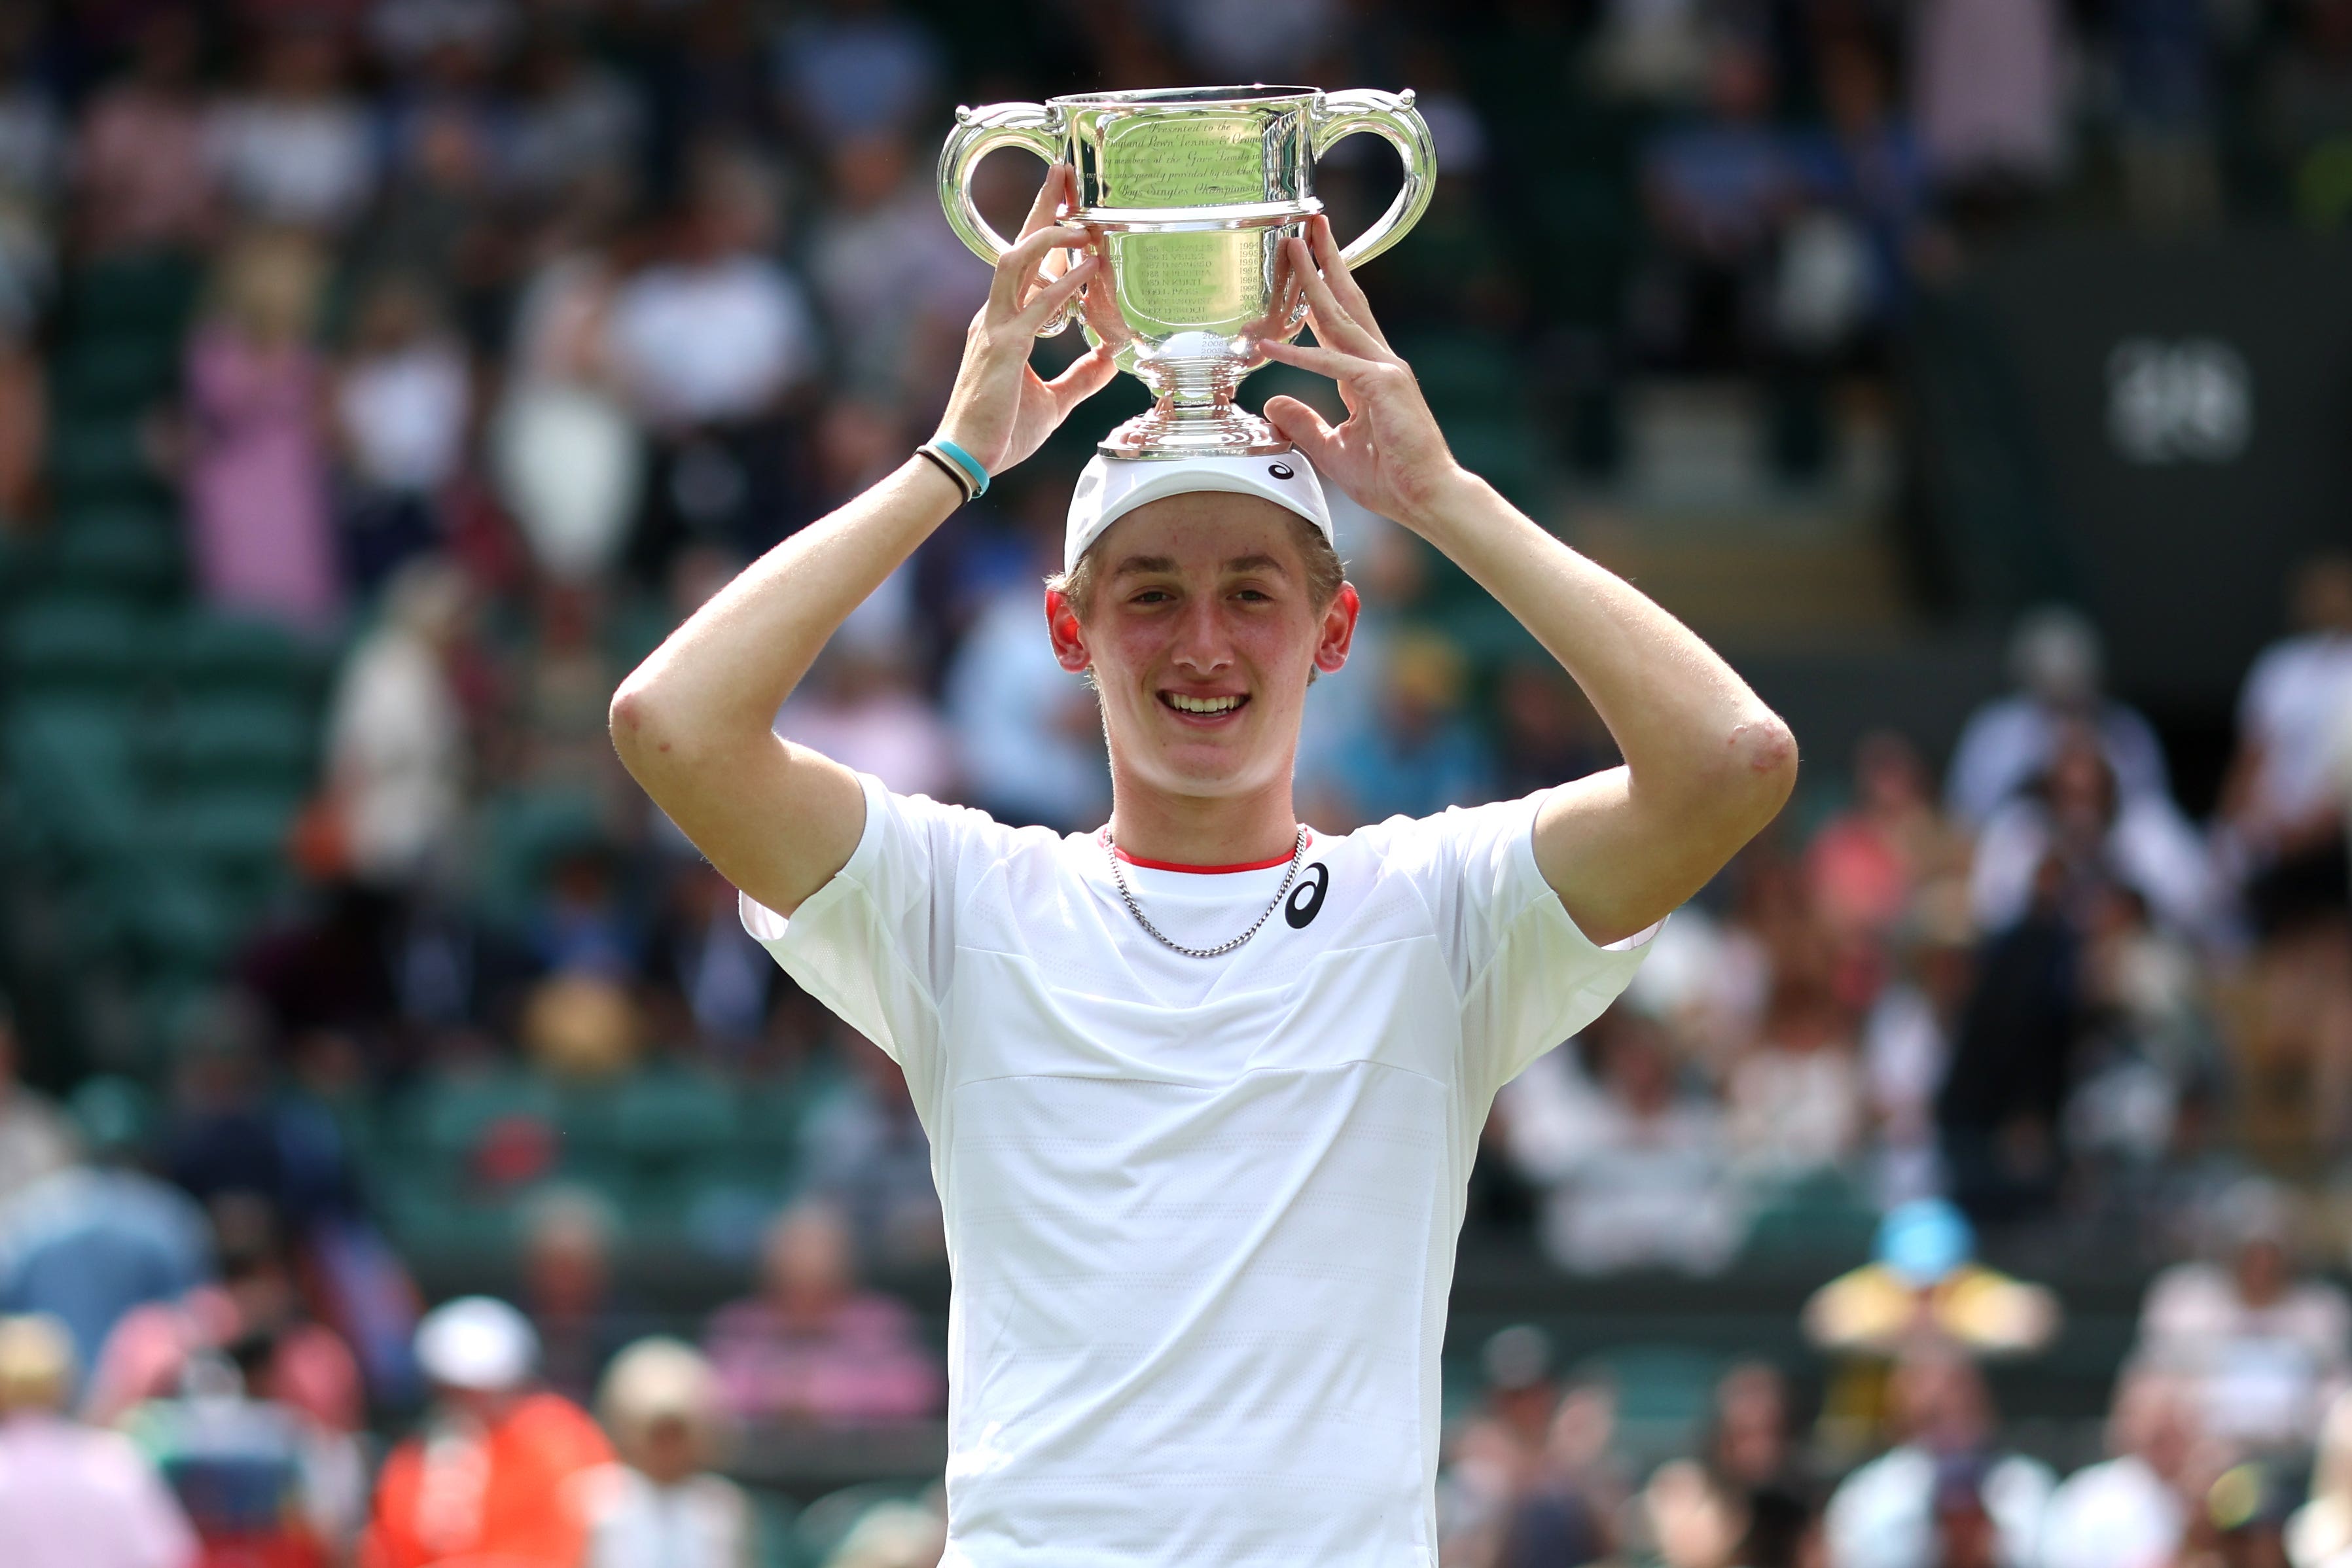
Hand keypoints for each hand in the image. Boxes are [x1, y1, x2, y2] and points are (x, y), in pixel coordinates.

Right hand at [933, 164, 1116, 475]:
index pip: (1025, 264)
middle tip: (1064, 169)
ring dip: (1051, 236)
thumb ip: (1081, 377)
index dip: (1045, 229)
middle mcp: (995, 315)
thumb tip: (1111, 358)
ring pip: (1017, 261)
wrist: (969, 458)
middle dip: (1041, 206)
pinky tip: (1087, 270)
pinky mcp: (1003, 348)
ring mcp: (996, 327)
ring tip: (1084, 221)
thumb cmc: (1002, 431)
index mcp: (1003, 322)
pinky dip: (1062, 285)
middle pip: (1018, 245)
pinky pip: (1035, 306)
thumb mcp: (1054, 402)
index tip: (1068, 201)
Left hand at [1259, 215, 1474, 532]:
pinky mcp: (1382, 386)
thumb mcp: (1332, 449)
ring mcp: (1384, 370)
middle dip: (1324, 261)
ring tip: (1293, 248)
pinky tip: (1269, 344)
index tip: (1302, 264)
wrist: (1427, 497)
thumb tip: (1272, 402)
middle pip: (1345, 301)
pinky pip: (1332, 364)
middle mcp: (1378, 362)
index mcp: (1368, 374)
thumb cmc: (1391, 478)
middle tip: (1305, 226)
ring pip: (1340, 317)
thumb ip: (1304, 423)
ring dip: (1313, 281)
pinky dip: (1300, 352)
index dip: (1317, 292)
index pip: (1338, 323)